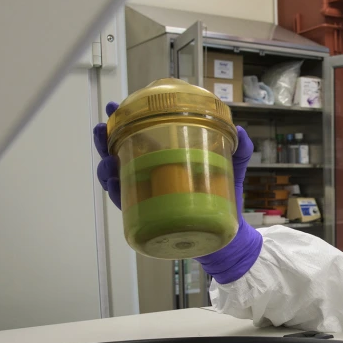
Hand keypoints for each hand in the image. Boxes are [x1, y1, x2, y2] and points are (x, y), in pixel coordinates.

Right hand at [93, 105, 252, 213]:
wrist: (228, 235)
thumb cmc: (225, 197)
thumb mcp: (233, 168)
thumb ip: (239, 149)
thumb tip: (241, 130)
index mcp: (164, 157)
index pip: (138, 135)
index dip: (123, 120)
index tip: (115, 107)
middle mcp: (150, 174)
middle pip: (119, 153)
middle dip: (104, 139)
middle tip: (102, 128)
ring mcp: (147, 195)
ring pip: (116, 177)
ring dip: (106, 167)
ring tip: (108, 159)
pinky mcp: (148, 217)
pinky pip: (125, 204)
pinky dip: (117, 192)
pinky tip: (115, 182)